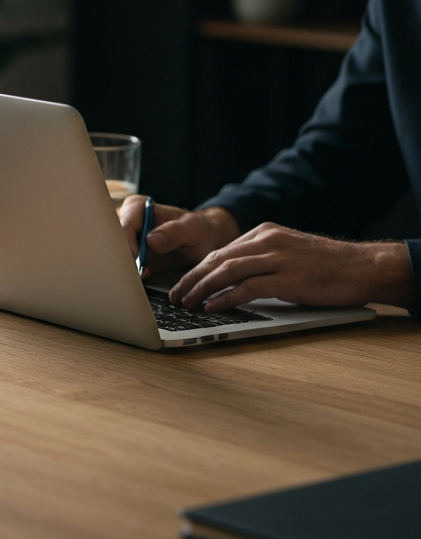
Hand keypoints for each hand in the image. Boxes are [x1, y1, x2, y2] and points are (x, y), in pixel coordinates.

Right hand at [118, 197, 239, 276]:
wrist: (201, 242)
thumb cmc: (198, 231)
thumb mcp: (192, 229)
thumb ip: (174, 232)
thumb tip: (151, 240)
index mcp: (138, 207)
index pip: (123, 224)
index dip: (127, 242)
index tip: (137, 258)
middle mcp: (127, 220)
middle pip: (111, 239)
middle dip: (119, 256)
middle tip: (133, 272)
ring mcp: (126, 238)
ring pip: (112, 253)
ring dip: (121, 266)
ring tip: (135, 276)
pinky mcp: (128, 254)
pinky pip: (119, 263)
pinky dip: (126, 272)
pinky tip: (138, 278)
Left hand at [169, 223, 415, 311]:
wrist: (363, 267)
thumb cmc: (326, 266)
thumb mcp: (287, 253)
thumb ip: (260, 260)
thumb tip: (230, 279)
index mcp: (264, 232)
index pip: (220, 251)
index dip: (197, 269)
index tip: (182, 283)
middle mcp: (267, 240)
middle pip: (216, 259)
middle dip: (191, 279)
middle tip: (175, 295)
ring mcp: (277, 258)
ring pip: (226, 271)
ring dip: (201, 288)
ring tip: (187, 303)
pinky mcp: (288, 278)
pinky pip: (247, 287)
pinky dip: (226, 297)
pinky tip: (213, 306)